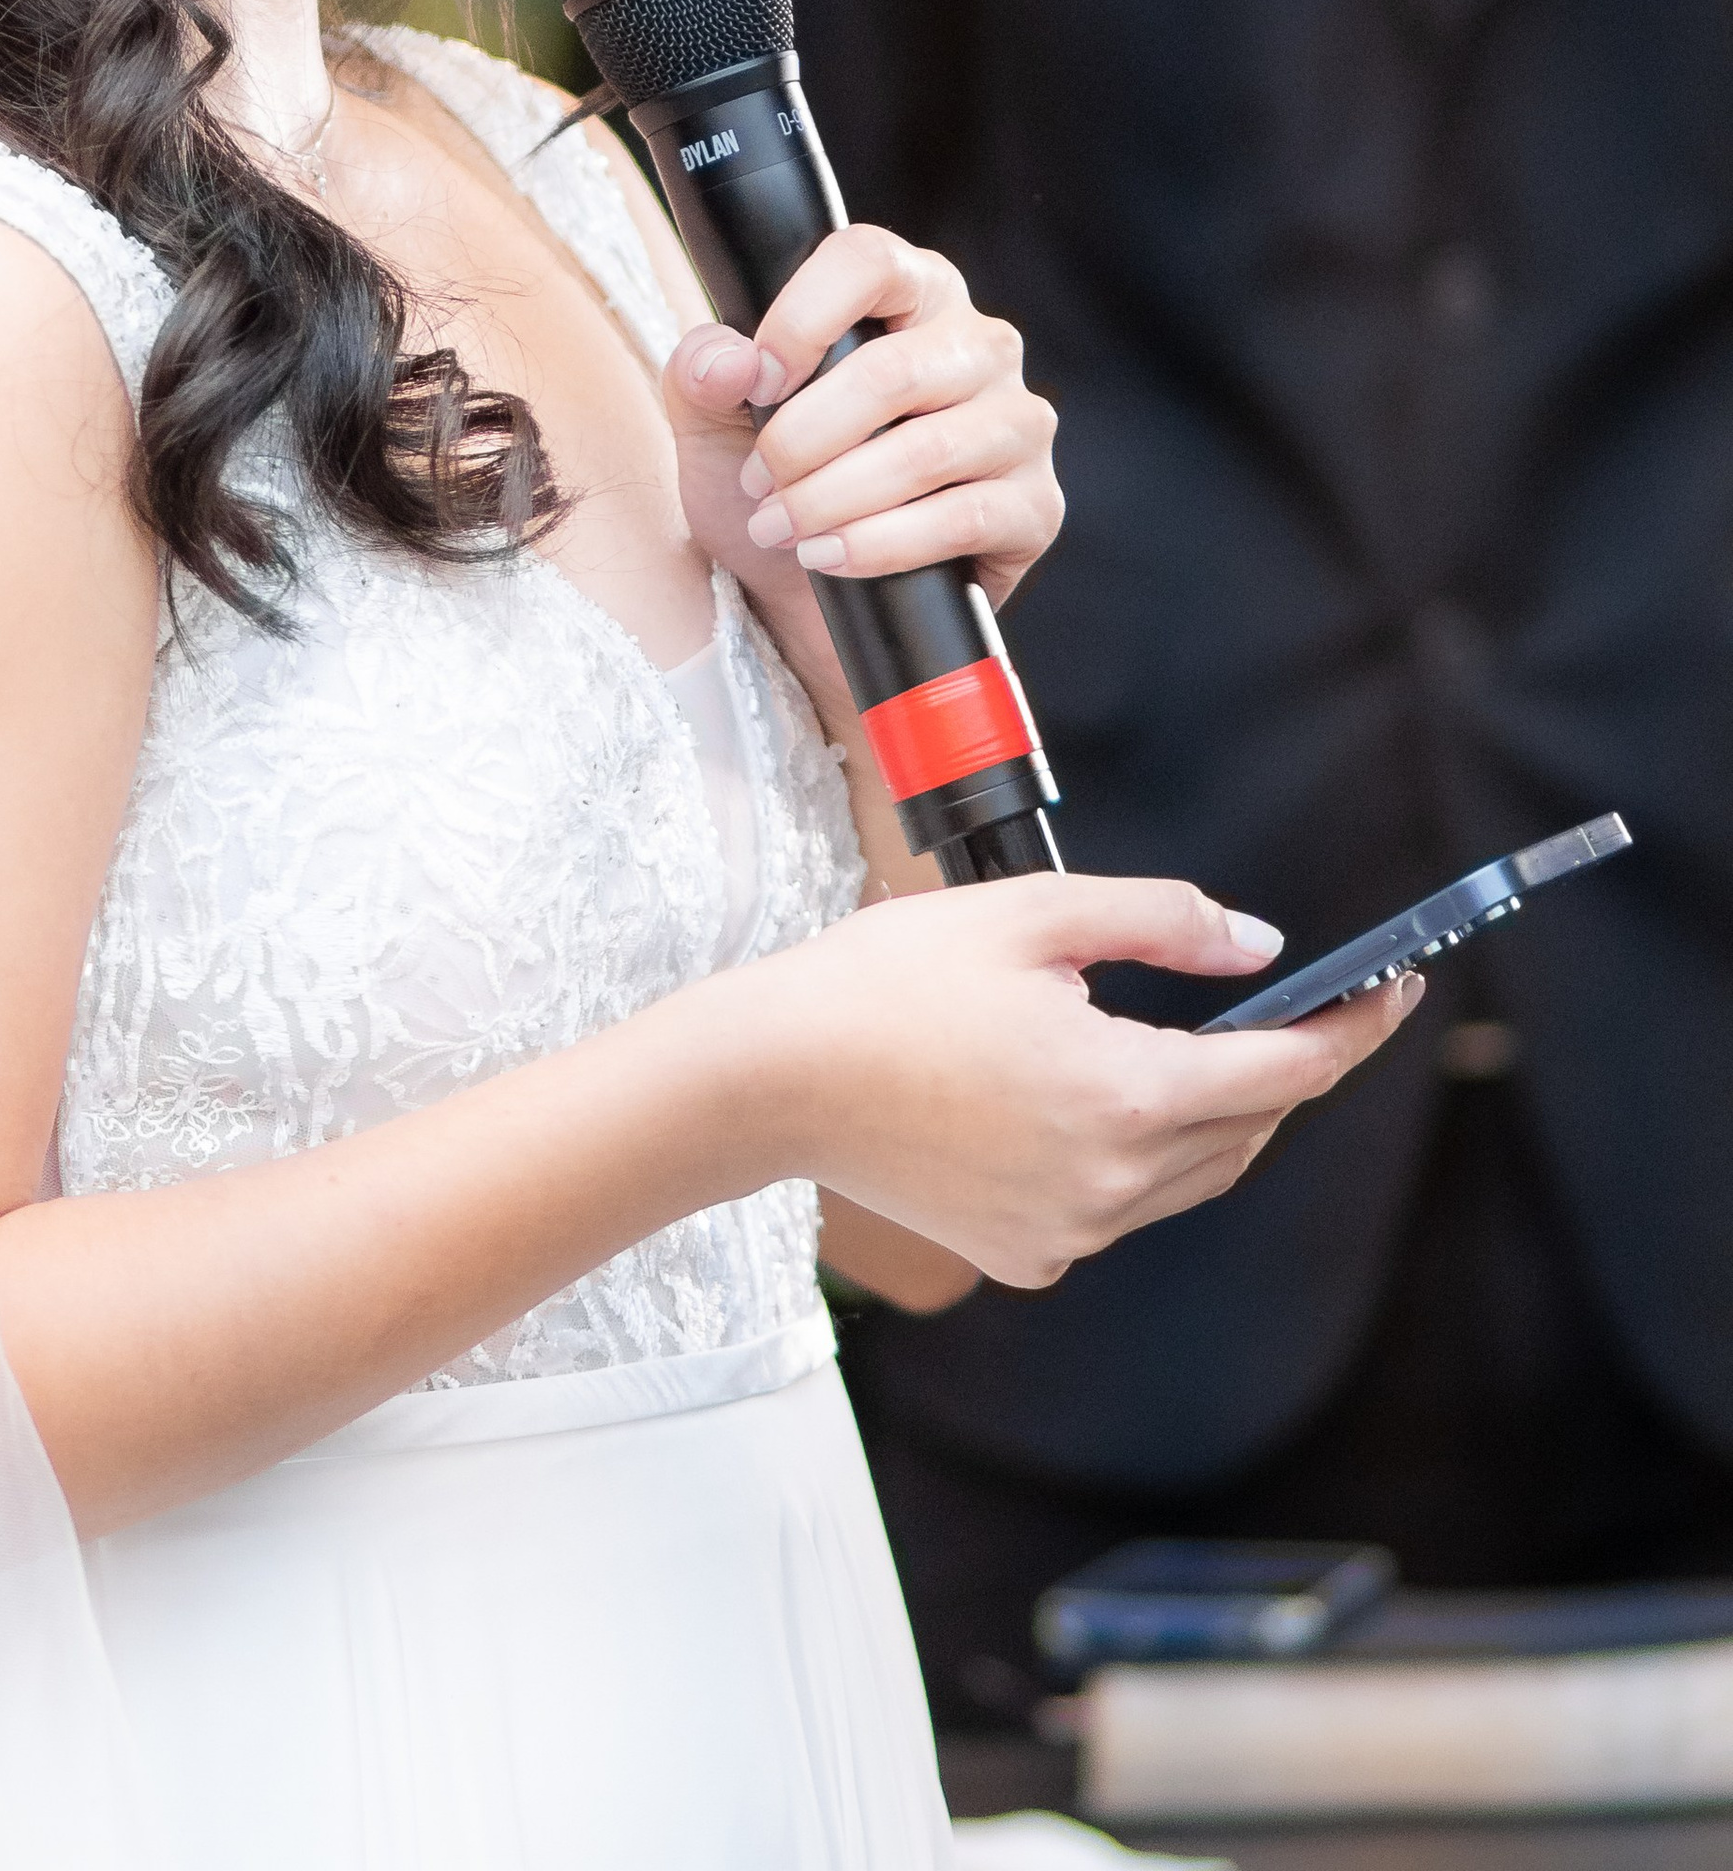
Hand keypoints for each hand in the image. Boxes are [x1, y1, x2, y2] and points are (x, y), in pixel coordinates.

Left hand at [662, 227, 1059, 714]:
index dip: (802, 317)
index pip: (869, 260)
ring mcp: (1019, 423)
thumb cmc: (773, 485)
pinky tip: (831, 558)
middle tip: (760, 484)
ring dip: (834, 498)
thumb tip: (729, 360)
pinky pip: (964, 517)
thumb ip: (701, 373)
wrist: (809, 600)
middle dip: (804, 439)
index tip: (756, 382)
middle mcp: (979, 344)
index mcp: (910, 292)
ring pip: (928, 449)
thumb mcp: (712, 425)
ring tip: (781, 528)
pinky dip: (881, 544)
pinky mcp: (1036, 506)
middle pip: (894, 369)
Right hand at [733, 873, 1417, 1289]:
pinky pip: (1123, 1206)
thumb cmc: (887, 984)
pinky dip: (1143, 1155)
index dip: (1353, 1027)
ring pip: (1193, 1174)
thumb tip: (1258, 947)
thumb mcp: (1032, 915)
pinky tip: (1105, 1097)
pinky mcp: (1027, 1254)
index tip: (1396, 990)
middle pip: (1249, 1128)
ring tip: (1215, 1042)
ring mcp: (1069, 1232)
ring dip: (1221, 1113)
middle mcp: (1111, 1185)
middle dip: (1291, 1065)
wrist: (771, 1078)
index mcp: (1124, 1097)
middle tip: (1316, 1004)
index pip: (1285, 1069)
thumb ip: (1162, 922)